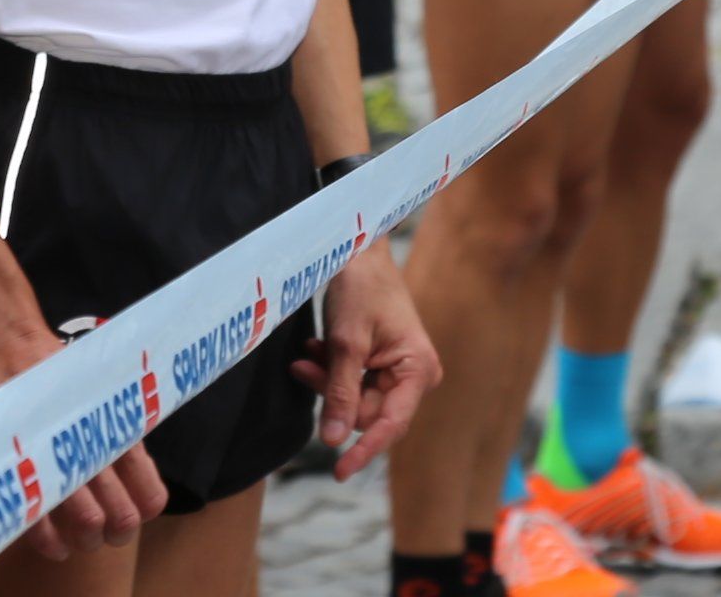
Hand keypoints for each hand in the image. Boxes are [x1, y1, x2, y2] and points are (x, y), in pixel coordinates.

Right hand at [0, 311, 164, 557]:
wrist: (16, 351)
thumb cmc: (60, 376)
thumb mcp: (103, 397)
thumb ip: (119, 431)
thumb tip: (130, 467)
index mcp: (124, 435)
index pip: (151, 495)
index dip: (143, 513)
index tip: (132, 513)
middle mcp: (100, 453)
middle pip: (122, 519)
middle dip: (114, 533)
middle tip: (102, 531)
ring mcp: (65, 461)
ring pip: (89, 524)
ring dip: (86, 539)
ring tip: (78, 538)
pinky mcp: (30, 467)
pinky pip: (42, 522)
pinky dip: (50, 541)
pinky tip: (56, 547)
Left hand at [295, 243, 436, 479]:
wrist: (359, 248)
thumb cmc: (360, 288)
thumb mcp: (345, 342)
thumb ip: (339, 393)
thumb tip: (331, 441)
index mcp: (417, 370)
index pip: (390, 424)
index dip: (363, 450)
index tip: (338, 472)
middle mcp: (414, 375)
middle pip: (368, 411)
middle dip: (333, 395)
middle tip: (303, 368)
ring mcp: (399, 370)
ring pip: (356, 398)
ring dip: (328, 381)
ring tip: (308, 354)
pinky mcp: (382, 363)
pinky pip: (354, 382)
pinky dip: (332, 370)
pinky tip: (317, 349)